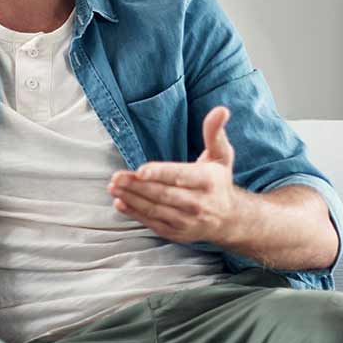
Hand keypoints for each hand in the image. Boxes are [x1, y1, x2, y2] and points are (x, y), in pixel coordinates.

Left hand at [107, 105, 252, 245]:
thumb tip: (221, 110)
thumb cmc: (219, 182)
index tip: (140, 170)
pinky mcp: (177, 232)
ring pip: (155, 209)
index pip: (180, 176)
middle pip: (163, 194)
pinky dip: (135, 214)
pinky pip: (152, 223)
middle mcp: (198, 203)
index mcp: (208, 181)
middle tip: (116, 177)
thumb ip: (214, 133)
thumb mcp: (221, 155)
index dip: (160, 173)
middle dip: (137, 186)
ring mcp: (187, 220)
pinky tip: (120, 203)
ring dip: (132, 199)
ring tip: (113, 187)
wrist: (229, 219)